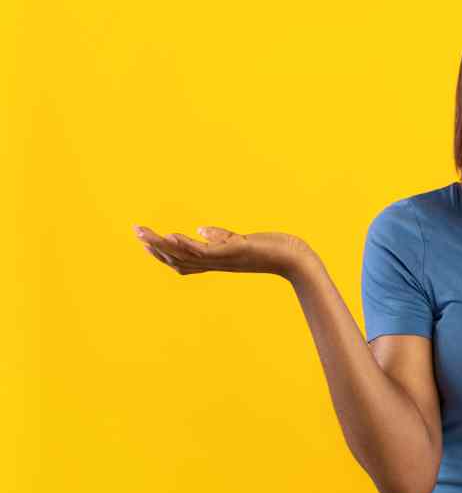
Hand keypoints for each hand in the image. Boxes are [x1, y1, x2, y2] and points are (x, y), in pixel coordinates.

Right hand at [132, 224, 312, 279]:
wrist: (295, 260)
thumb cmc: (272, 250)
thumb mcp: (242, 242)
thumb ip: (220, 236)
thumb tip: (202, 229)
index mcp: (216, 260)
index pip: (183, 260)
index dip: (162, 252)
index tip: (145, 239)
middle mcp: (216, 263)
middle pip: (177, 258)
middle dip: (154, 246)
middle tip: (135, 231)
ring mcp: (223, 259)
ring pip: (185, 255)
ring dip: (162, 244)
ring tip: (143, 233)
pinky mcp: (233, 252)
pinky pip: (205, 252)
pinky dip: (187, 245)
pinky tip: (172, 235)